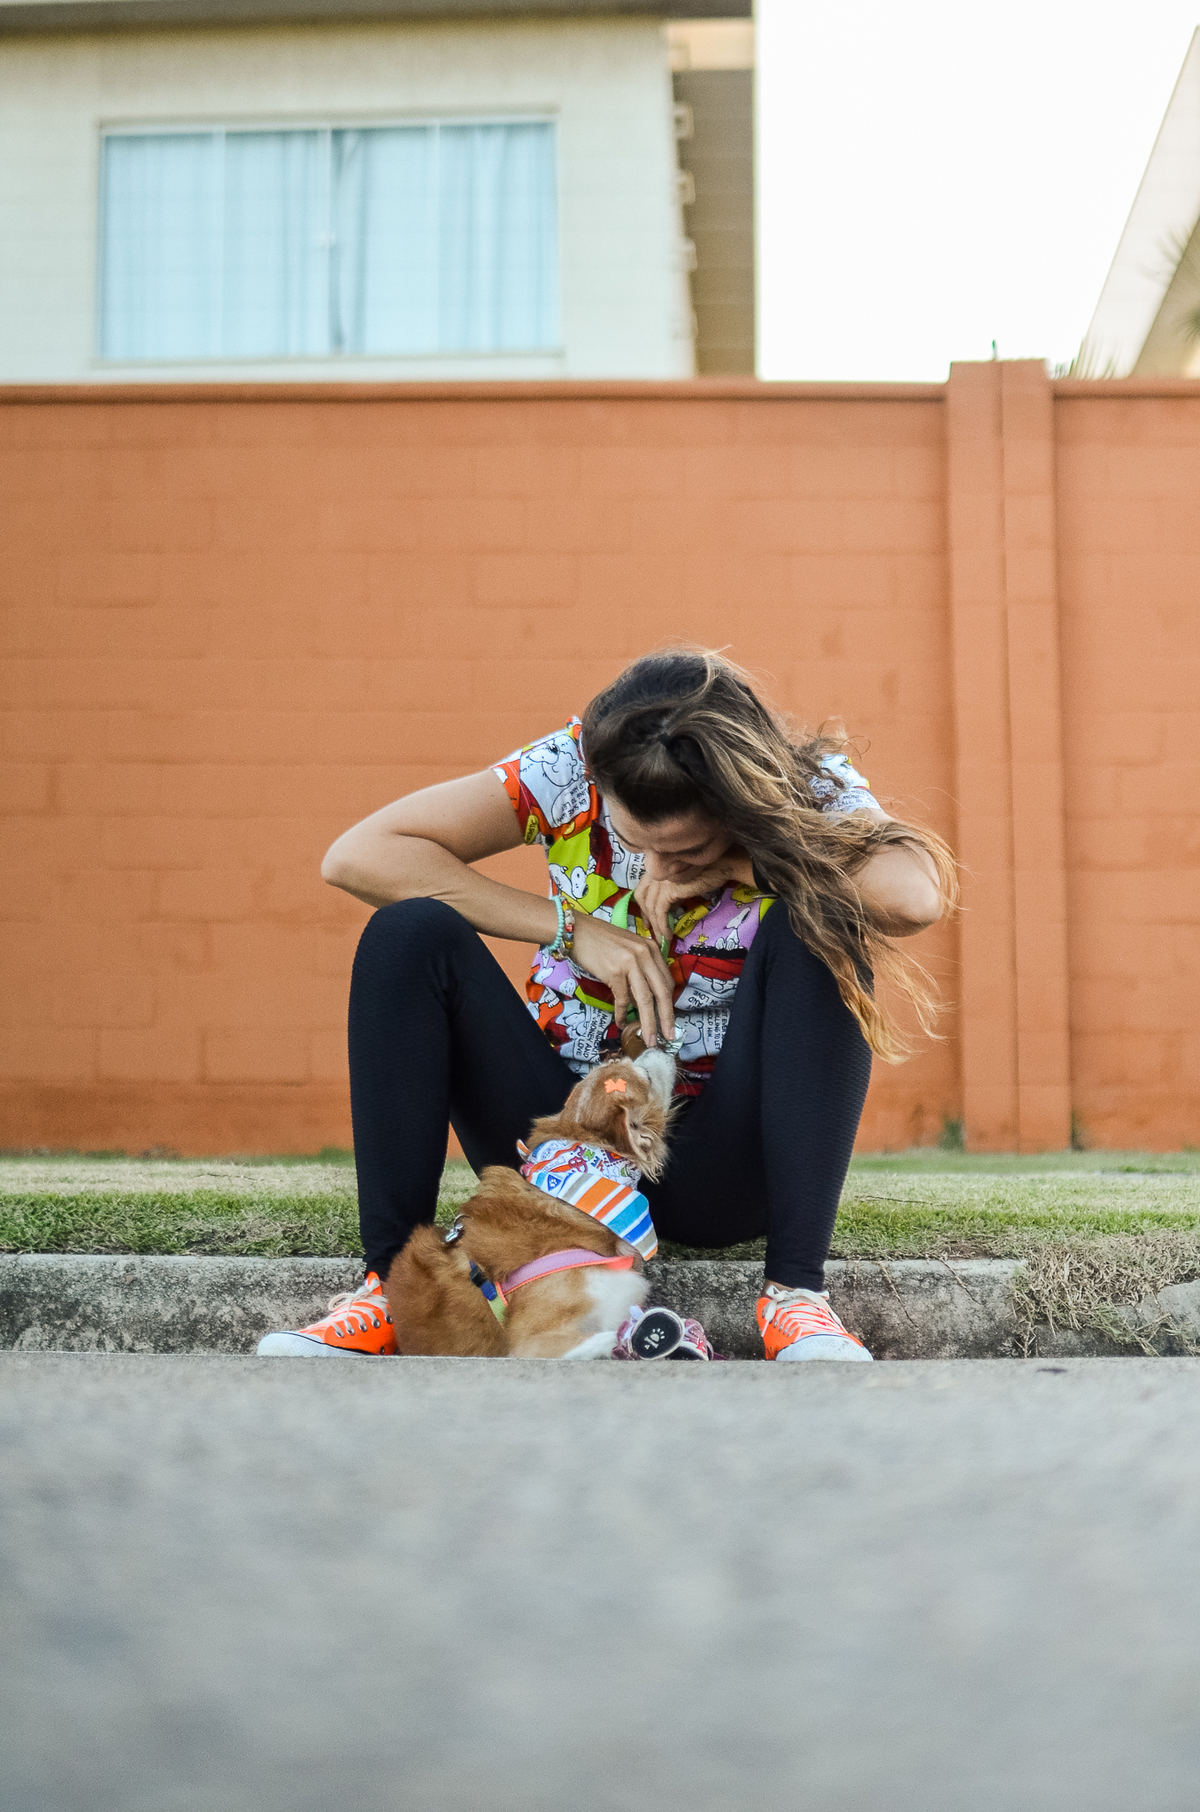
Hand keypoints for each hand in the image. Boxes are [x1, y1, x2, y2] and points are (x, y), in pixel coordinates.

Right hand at [570, 911, 675, 1046]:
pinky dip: (622, 1013)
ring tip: (649, 1039)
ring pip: (645, 999)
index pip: (667, 981)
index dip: (669, 1004)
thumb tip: (645, 996)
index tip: (670, 1019)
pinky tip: (621, 1022)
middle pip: (661, 992)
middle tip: (669, 1037)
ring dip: (648, 1023)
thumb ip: (641, 966)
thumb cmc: (601, 940)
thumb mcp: (629, 948)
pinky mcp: (615, 972)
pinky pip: (622, 999)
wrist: (577, 931)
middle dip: (666, 1017)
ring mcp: (630, 963)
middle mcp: (645, 954)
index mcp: (651, 949)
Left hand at [634, 851, 755, 945]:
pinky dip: (663, 925)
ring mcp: (661, 879)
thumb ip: (673, 893)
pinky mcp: (669, 889)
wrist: (722, 866)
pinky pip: (661, 911)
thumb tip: (670, 908)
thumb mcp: (684, 883)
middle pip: (642, 897)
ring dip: (656, 925)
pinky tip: (668, 934)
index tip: (647, 920)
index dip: (643, 906)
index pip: (642, 888)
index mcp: (658, 867)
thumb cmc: (707, 871)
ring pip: (651, 907)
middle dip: (646, 916)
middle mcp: (656, 871)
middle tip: (650, 930)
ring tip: (662, 937)